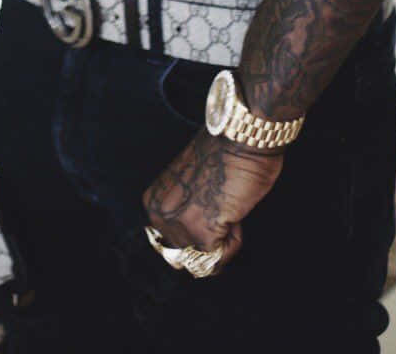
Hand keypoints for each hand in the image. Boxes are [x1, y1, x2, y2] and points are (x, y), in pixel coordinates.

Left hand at [143, 129, 284, 275]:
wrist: (242, 136)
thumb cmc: (225, 155)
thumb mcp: (191, 186)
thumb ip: (185, 211)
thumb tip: (193, 248)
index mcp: (154, 201)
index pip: (176, 244)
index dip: (201, 229)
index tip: (211, 201)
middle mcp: (159, 214)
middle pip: (190, 255)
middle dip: (212, 237)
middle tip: (222, 205)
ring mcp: (178, 224)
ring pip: (206, 260)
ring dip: (224, 239)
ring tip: (227, 206)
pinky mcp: (201, 232)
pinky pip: (220, 258)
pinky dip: (234, 241)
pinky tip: (233, 212)